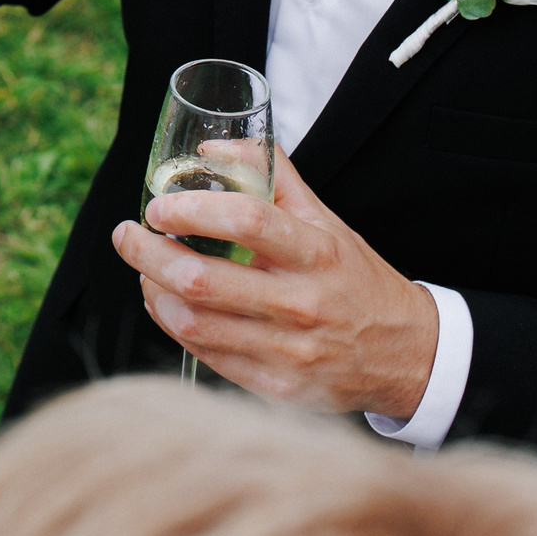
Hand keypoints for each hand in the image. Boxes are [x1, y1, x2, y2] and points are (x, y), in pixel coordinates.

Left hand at [111, 149, 439, 416]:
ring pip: (193, 322)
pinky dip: (174, 325)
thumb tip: (212, 147)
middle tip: (129, 234)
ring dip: (153, 291)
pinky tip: (166, 303)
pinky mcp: (275, 388)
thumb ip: (272, 177)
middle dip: (148, 253)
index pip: (246, 221)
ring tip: (143, 269)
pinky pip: (205, 355)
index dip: (192, 209)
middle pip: (202, 279)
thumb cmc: (355, 279)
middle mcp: (301, 303)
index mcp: (316, 253)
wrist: (407, 356)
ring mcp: (287, 352)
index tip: (159, 206)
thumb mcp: (327, 221)